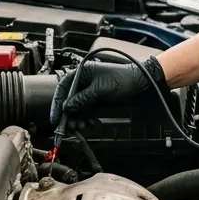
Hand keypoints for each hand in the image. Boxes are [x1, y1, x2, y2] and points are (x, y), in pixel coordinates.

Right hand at [50, 57, 167, 124]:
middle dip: (69, 114)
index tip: (56, 117)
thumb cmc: (123, 80)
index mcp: (83, 72)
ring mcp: (91, 90)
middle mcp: (85, 80)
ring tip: (81, 127)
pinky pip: (87, 110)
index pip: (64, 87)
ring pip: (78, 106)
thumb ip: (81, 100)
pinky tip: (90, 124)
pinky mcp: (98, 98)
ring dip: (78, 118)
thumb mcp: (100, 91)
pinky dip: (87, 117)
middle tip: (69, 127)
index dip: (58, 103)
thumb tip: (66, 108)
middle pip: (69, 99)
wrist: (143, 83)